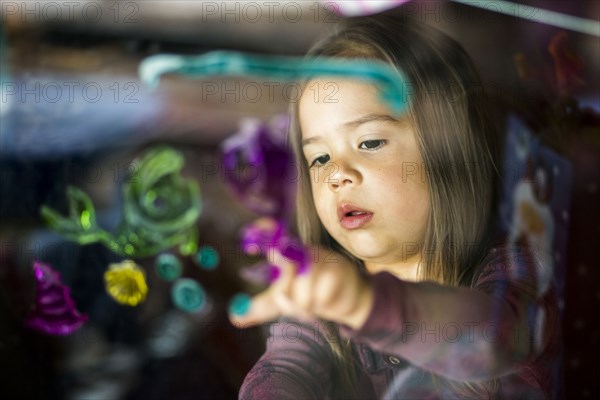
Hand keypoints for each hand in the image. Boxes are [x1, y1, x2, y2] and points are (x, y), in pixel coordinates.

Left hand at [230, 237, 373, 329]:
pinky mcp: (339, 270)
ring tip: (312, 304)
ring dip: (304, 306)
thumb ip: (261, 307)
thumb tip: (234, 317)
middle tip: (284, 302)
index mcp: (289, 254)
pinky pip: (320, 296)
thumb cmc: (314, 295)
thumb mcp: (285, 301)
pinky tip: (327, 301)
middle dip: (283, 294)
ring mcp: (322, 258)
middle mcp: (303, 251)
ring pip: (302, 289)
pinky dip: (320, 306)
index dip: (262, 230)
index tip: (249, 247)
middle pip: (284, 267)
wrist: (350, 299)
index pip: (273, 232)